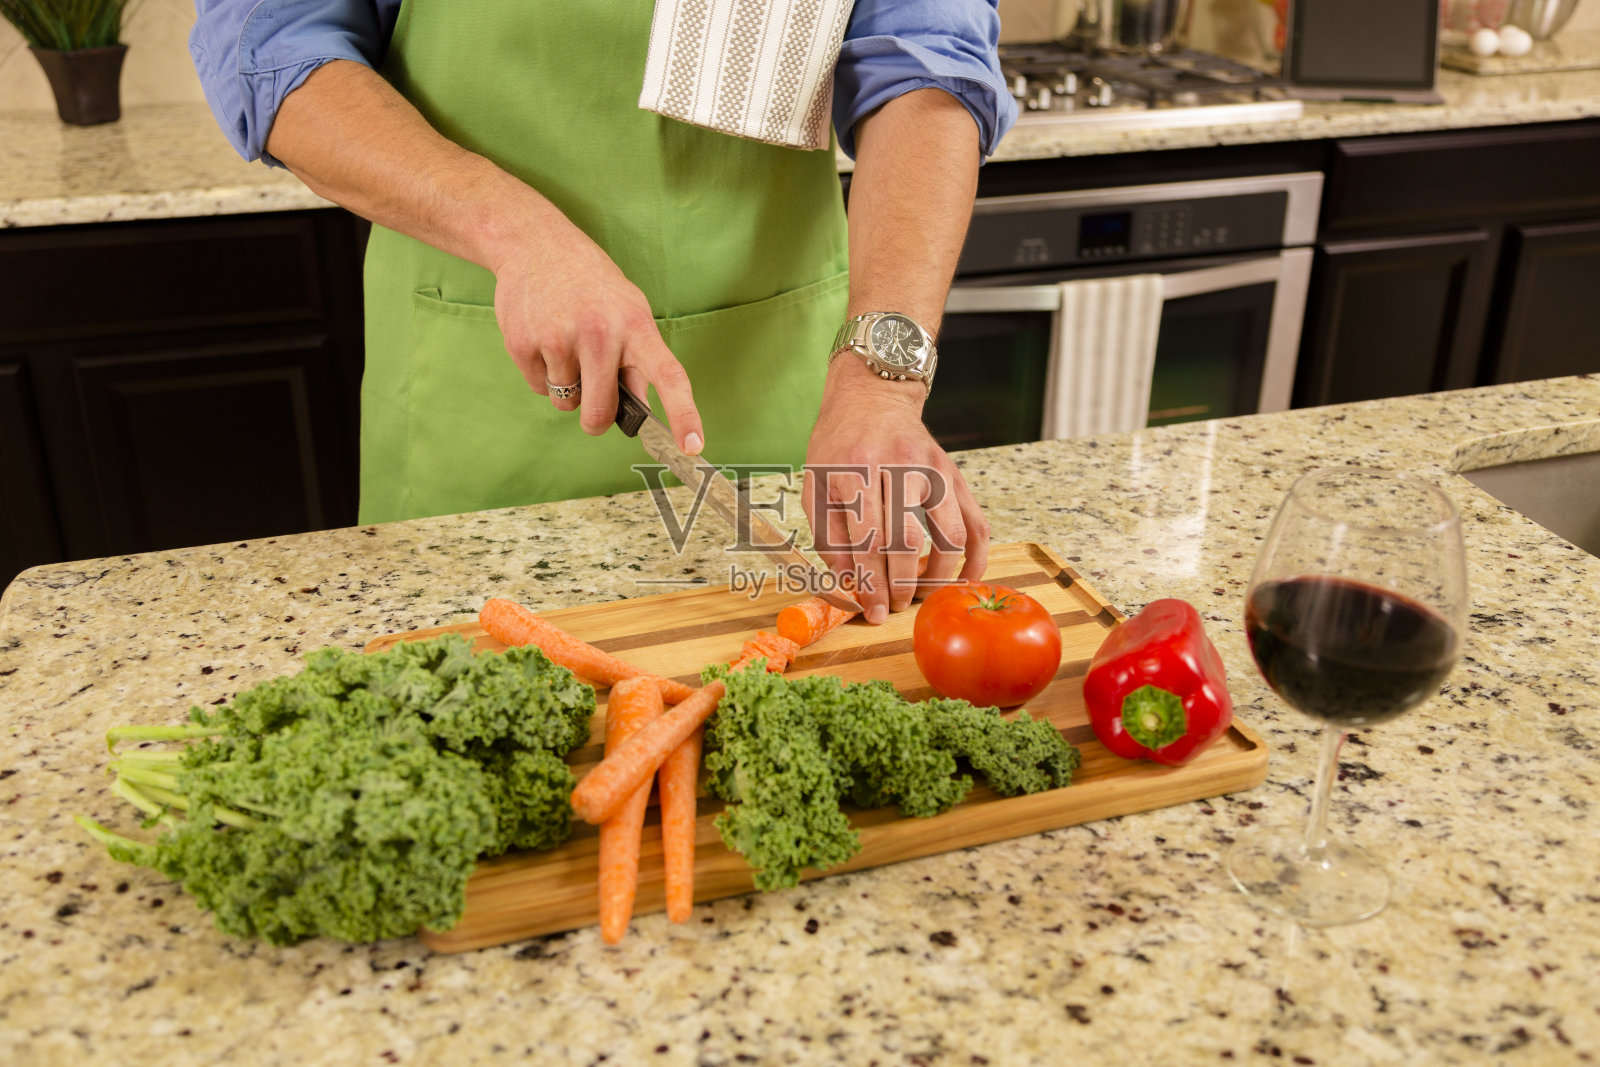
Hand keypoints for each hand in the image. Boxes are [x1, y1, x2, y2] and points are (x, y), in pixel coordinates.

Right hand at [489, 220, 703, 453]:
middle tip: (592, 394)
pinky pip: (539, 388)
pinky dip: (542, 375)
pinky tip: (544, 339)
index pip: (669, 376)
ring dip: (567, 388)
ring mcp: (559, 338)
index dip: (684, 414)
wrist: (535, 244)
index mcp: (636, 326)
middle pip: (599, 413)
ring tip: (564, 343)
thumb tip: (641, 411)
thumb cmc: (590, 285)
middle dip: (595, 417)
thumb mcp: (627, 311)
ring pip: (566, 403)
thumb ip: (637, 362)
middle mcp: (600, 333)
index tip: (693, 446)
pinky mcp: (523, 344)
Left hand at [802, 355, 988, 623]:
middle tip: (895, 607)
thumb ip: (829, 536)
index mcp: (855, 470)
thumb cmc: (838, 446)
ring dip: (938, 576)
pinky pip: (975, 521)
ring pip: (949, 534)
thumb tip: (851, 584)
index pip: (868, 540)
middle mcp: (897, 466)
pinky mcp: (954, 474)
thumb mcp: (817, 486)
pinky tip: (964, 580)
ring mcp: (932, 469)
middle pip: (907, 541)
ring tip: (921, 596)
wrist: (871, 397)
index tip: (873, 612)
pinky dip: (976, 556)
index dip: (872, 584)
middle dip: (902, 585)